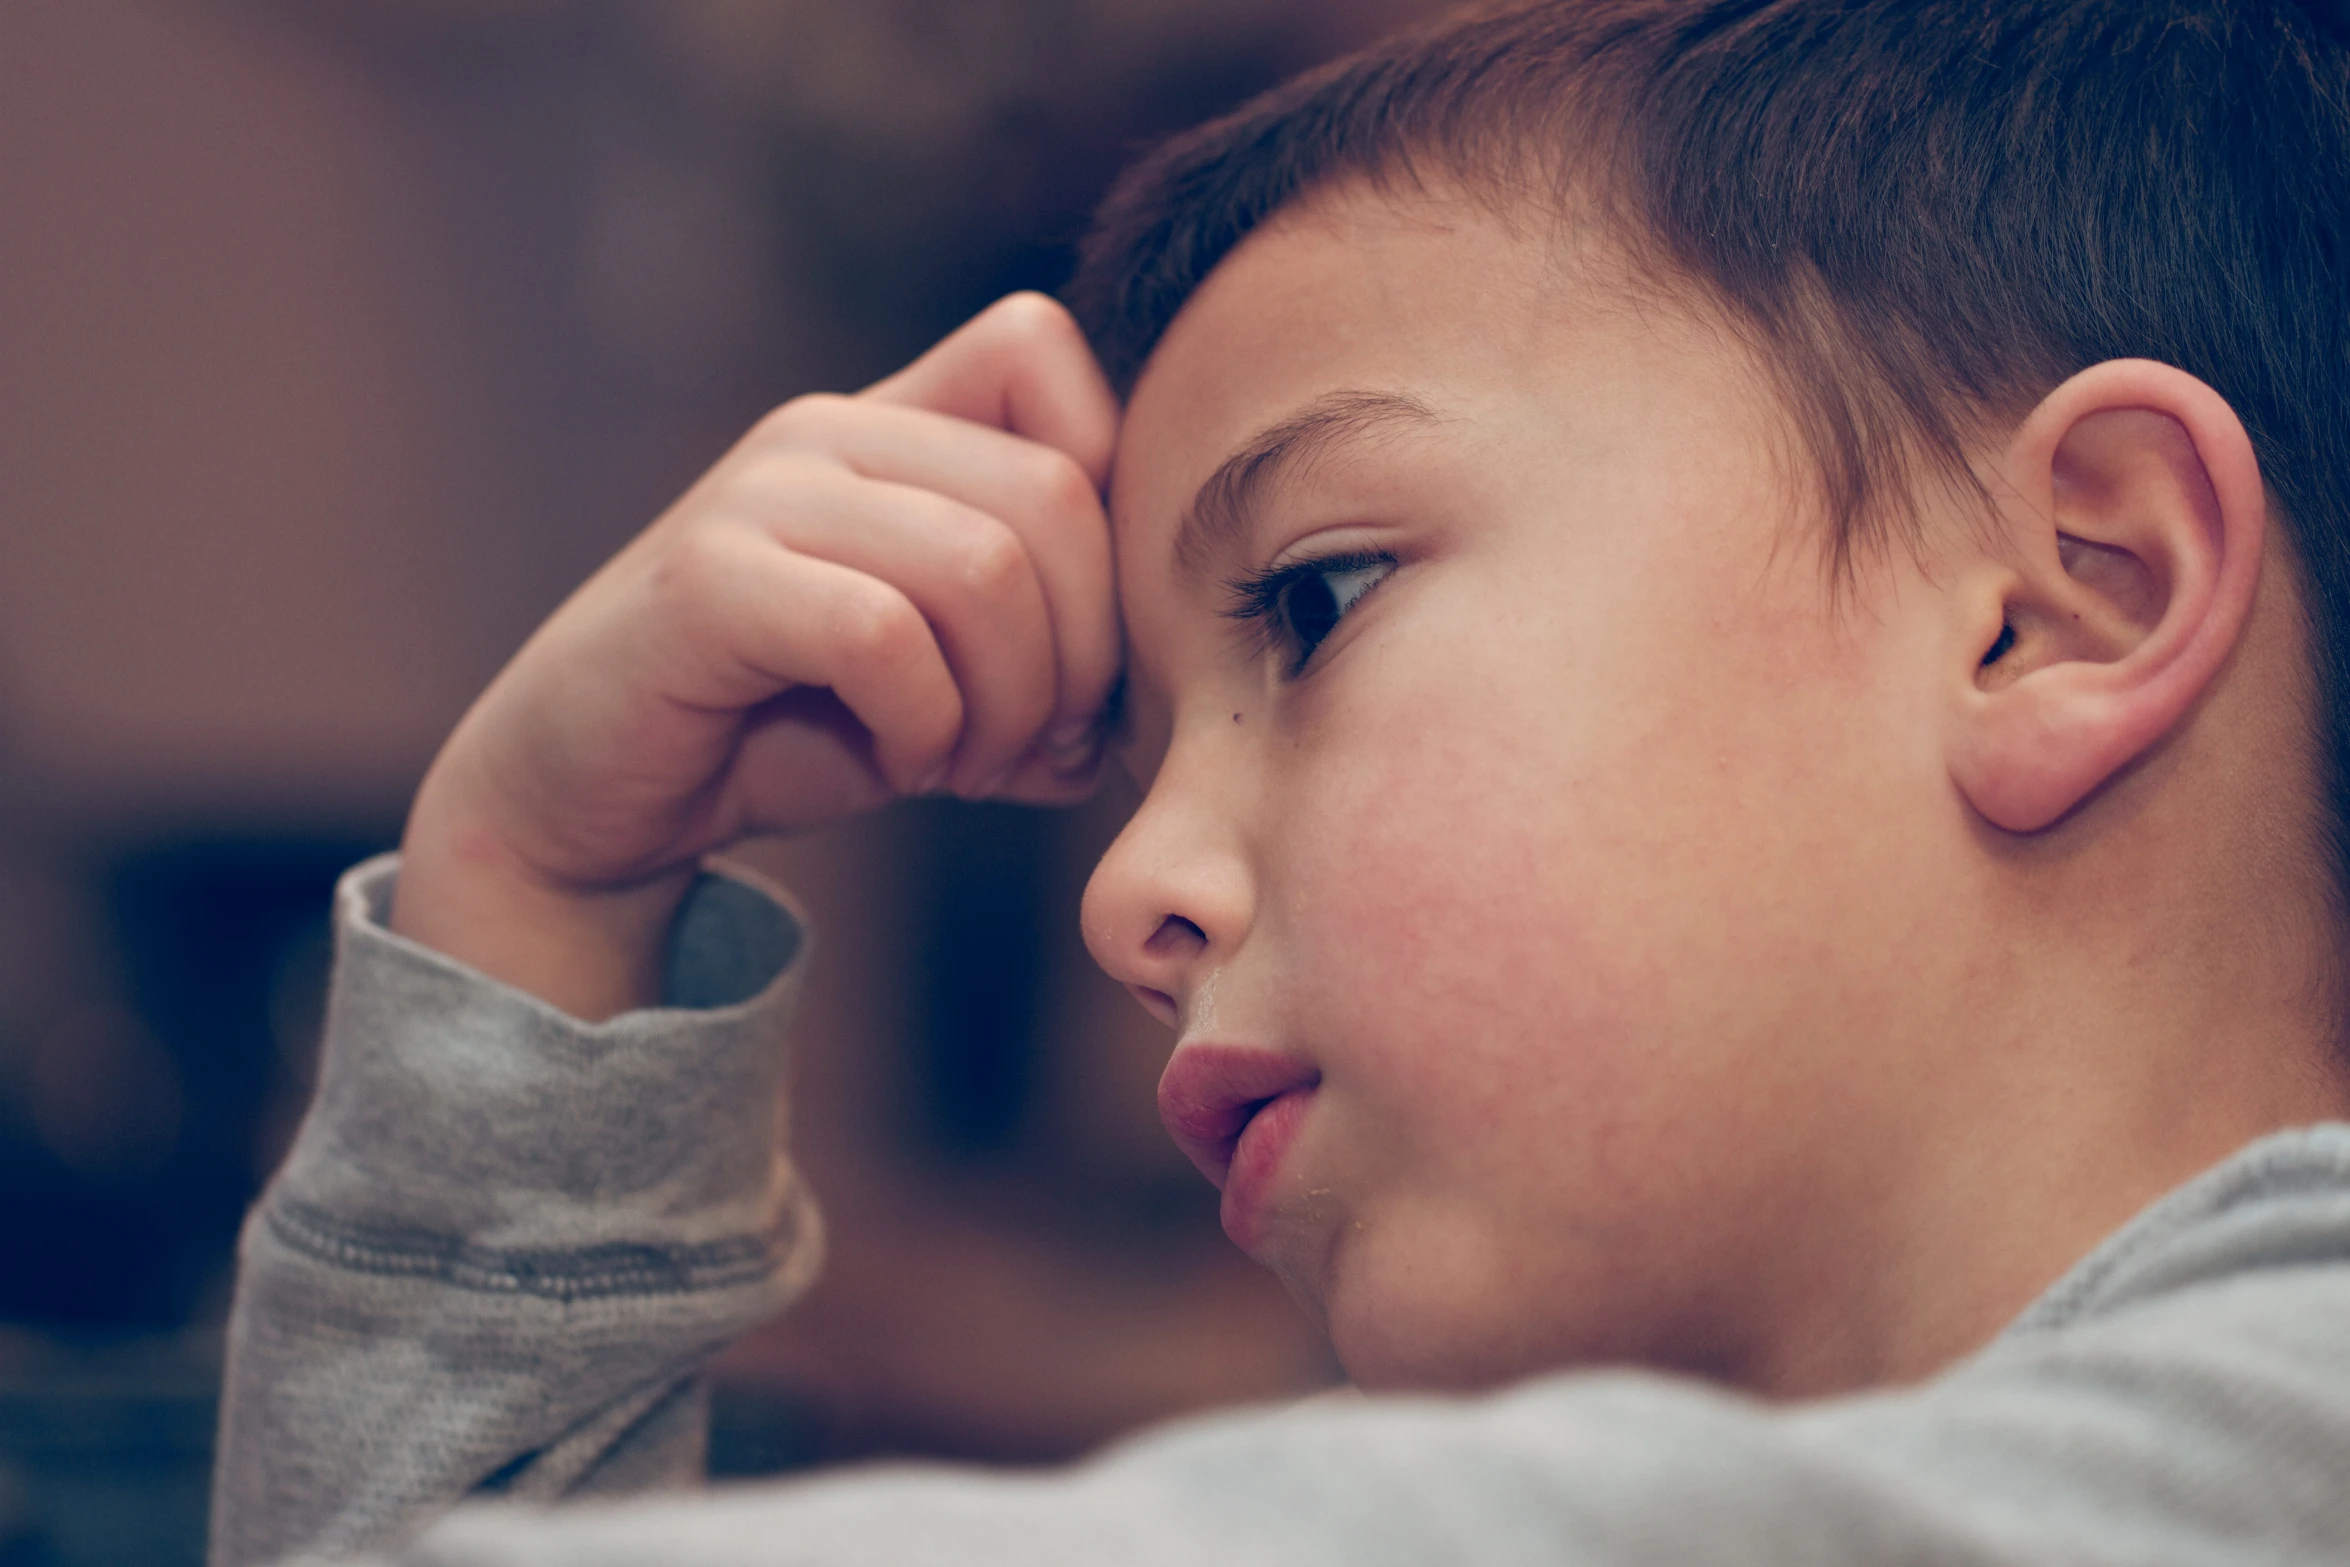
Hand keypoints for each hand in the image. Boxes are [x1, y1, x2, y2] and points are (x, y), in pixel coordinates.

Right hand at [390, 294, 1121, 1018]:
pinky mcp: (708, 580)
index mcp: (889, 424)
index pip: (1041, 350)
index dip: (1103, 495)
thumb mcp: (943, 690)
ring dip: (1006, 704)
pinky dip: (924, 726)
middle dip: (1081, 654)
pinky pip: (883, 636)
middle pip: (1053, 494)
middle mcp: (827, 430)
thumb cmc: (775, 729)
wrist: (588, 795)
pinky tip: (896, 762)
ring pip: (983, 568)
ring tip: (960, 761)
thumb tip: (1119, 723)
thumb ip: (1039, 674)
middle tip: (1032, 745)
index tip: (1080, 638)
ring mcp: (762, 494)